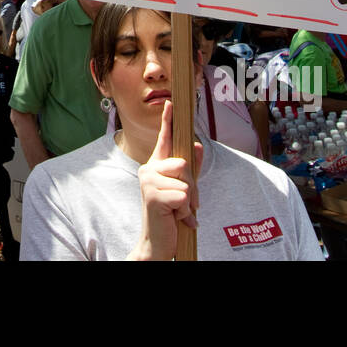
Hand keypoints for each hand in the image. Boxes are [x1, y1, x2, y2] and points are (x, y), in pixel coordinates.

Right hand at [129, 101, 201, 261]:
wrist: (157, 242)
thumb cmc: (169, 215)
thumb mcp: (183, 190)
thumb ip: (190, 169)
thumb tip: (196, 145)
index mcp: (156, 166)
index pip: (164, 139)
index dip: (168, 121)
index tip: (171, 103)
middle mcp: (149, 169)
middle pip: (184, 164)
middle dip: (192, 186)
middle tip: (185, 204)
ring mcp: (149, 181)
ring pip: (185, 181)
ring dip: (188, 201)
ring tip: (177, 212)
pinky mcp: (153, 195)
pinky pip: (183, 195)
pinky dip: (184, 210)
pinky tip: (174, 218)